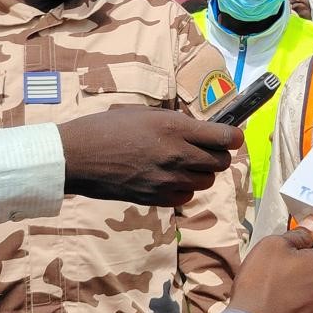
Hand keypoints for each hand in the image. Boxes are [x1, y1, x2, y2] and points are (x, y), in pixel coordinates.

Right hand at [59, 108, 243, 206]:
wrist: (78, 157)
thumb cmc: (107, 127)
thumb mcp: (146, 114)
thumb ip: (177, 123)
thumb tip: (200, 130)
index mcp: (175, 128)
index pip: (225, 138)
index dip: (234, 137)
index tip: (232, 135)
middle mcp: (177, 155)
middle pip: (221, 162)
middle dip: (218, 155)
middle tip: (206, 149)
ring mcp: (167, 180)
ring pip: (206, 181)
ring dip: (201, 173)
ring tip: (183, 164)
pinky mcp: (156, 199)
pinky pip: (186, 197)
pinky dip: (183, 189)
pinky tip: (169, 179)